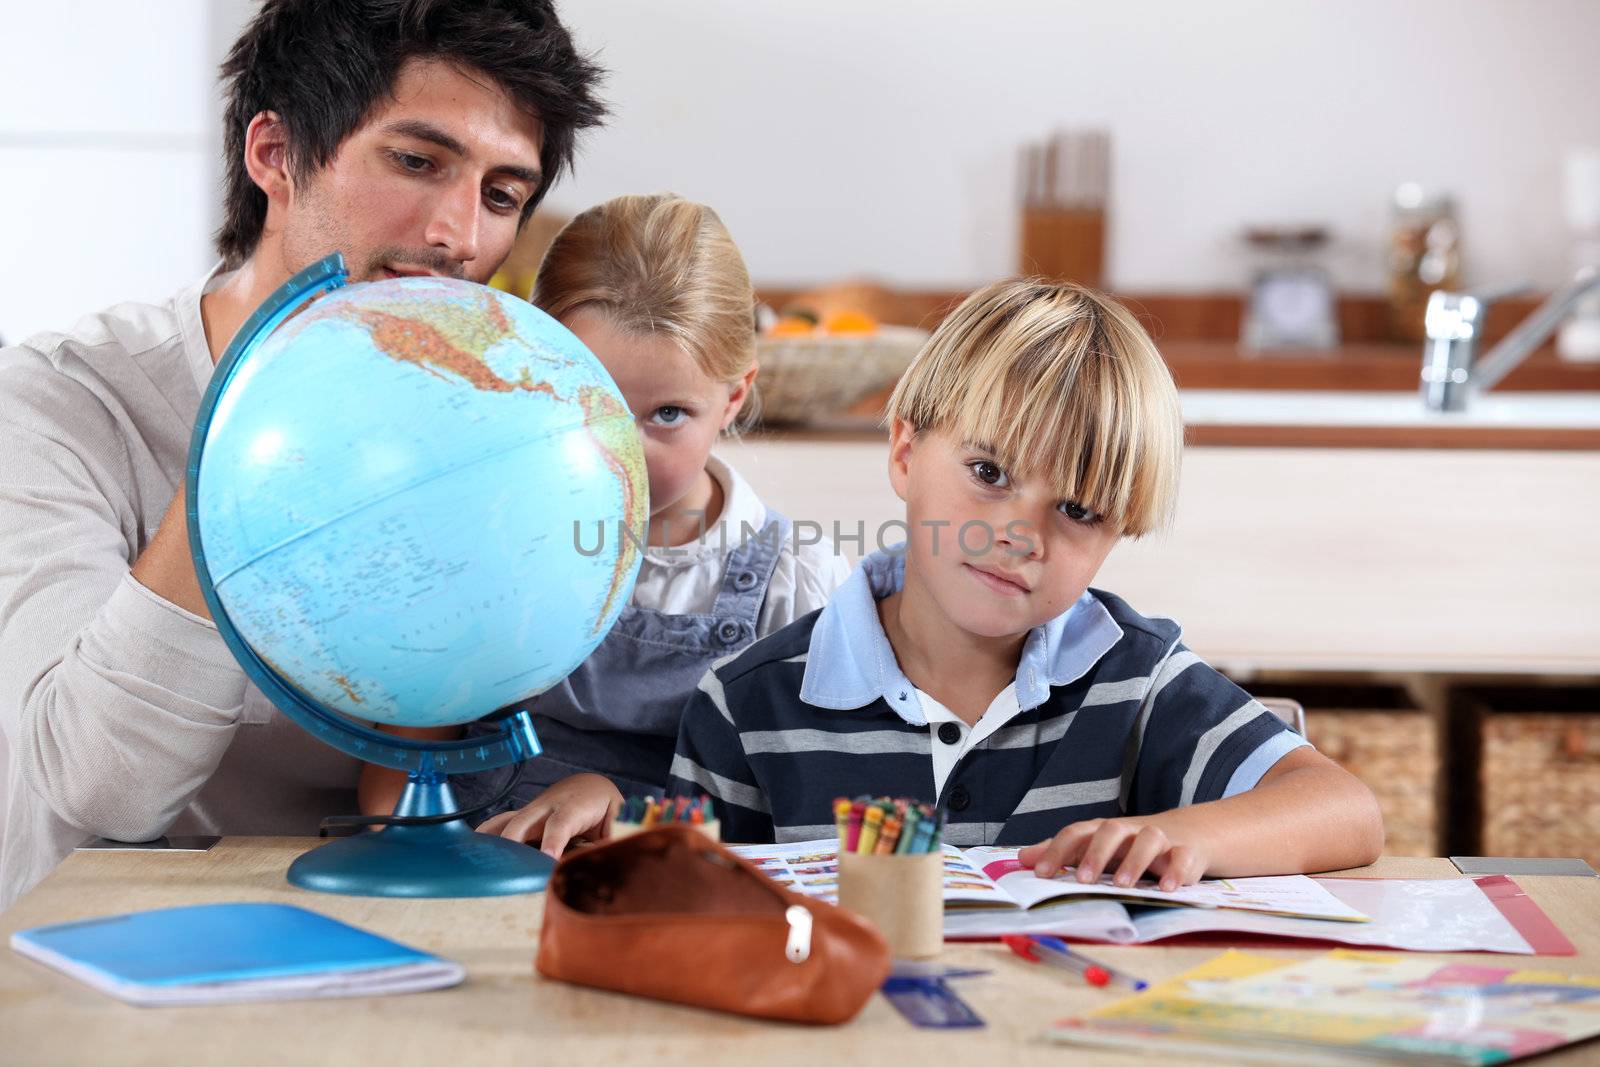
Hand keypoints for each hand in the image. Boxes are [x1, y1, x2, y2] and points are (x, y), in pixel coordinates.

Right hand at [476, 773, 621, 857]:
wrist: (591, 786)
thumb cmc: (606, 809)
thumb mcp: (617, 824)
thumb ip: (609, 843)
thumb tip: (599, 865)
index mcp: (575, 806)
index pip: (560, 824)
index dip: (552, 841)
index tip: (546, 861)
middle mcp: (549, 805)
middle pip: (523, 822)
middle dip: (512, 845)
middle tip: (505, 871)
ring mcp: (532, 809)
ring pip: (506, 822)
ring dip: (491, 841)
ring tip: (475, 863)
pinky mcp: (523, 816)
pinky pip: (499, 823)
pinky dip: (485, 836)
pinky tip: (469, 852)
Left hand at [1016, 817, 1208, 891]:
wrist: (1188, 834)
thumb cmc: (1131, 845)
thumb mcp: (1096, 847)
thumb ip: (1062, 854)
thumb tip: (1022, 858)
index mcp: (1104, 830)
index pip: (1077, 832)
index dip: (1057, 850)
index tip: (1042, 875)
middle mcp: (1130, 830)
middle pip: (1111, 829)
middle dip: (1096, 854)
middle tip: (1082, 880)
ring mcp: (1160, 839)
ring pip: (1148, 839)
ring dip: (1134, 861)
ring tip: (1122, 885)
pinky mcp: (1186, 852)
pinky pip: (1183, 857)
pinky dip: (1176, 871)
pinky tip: (1167, 888)